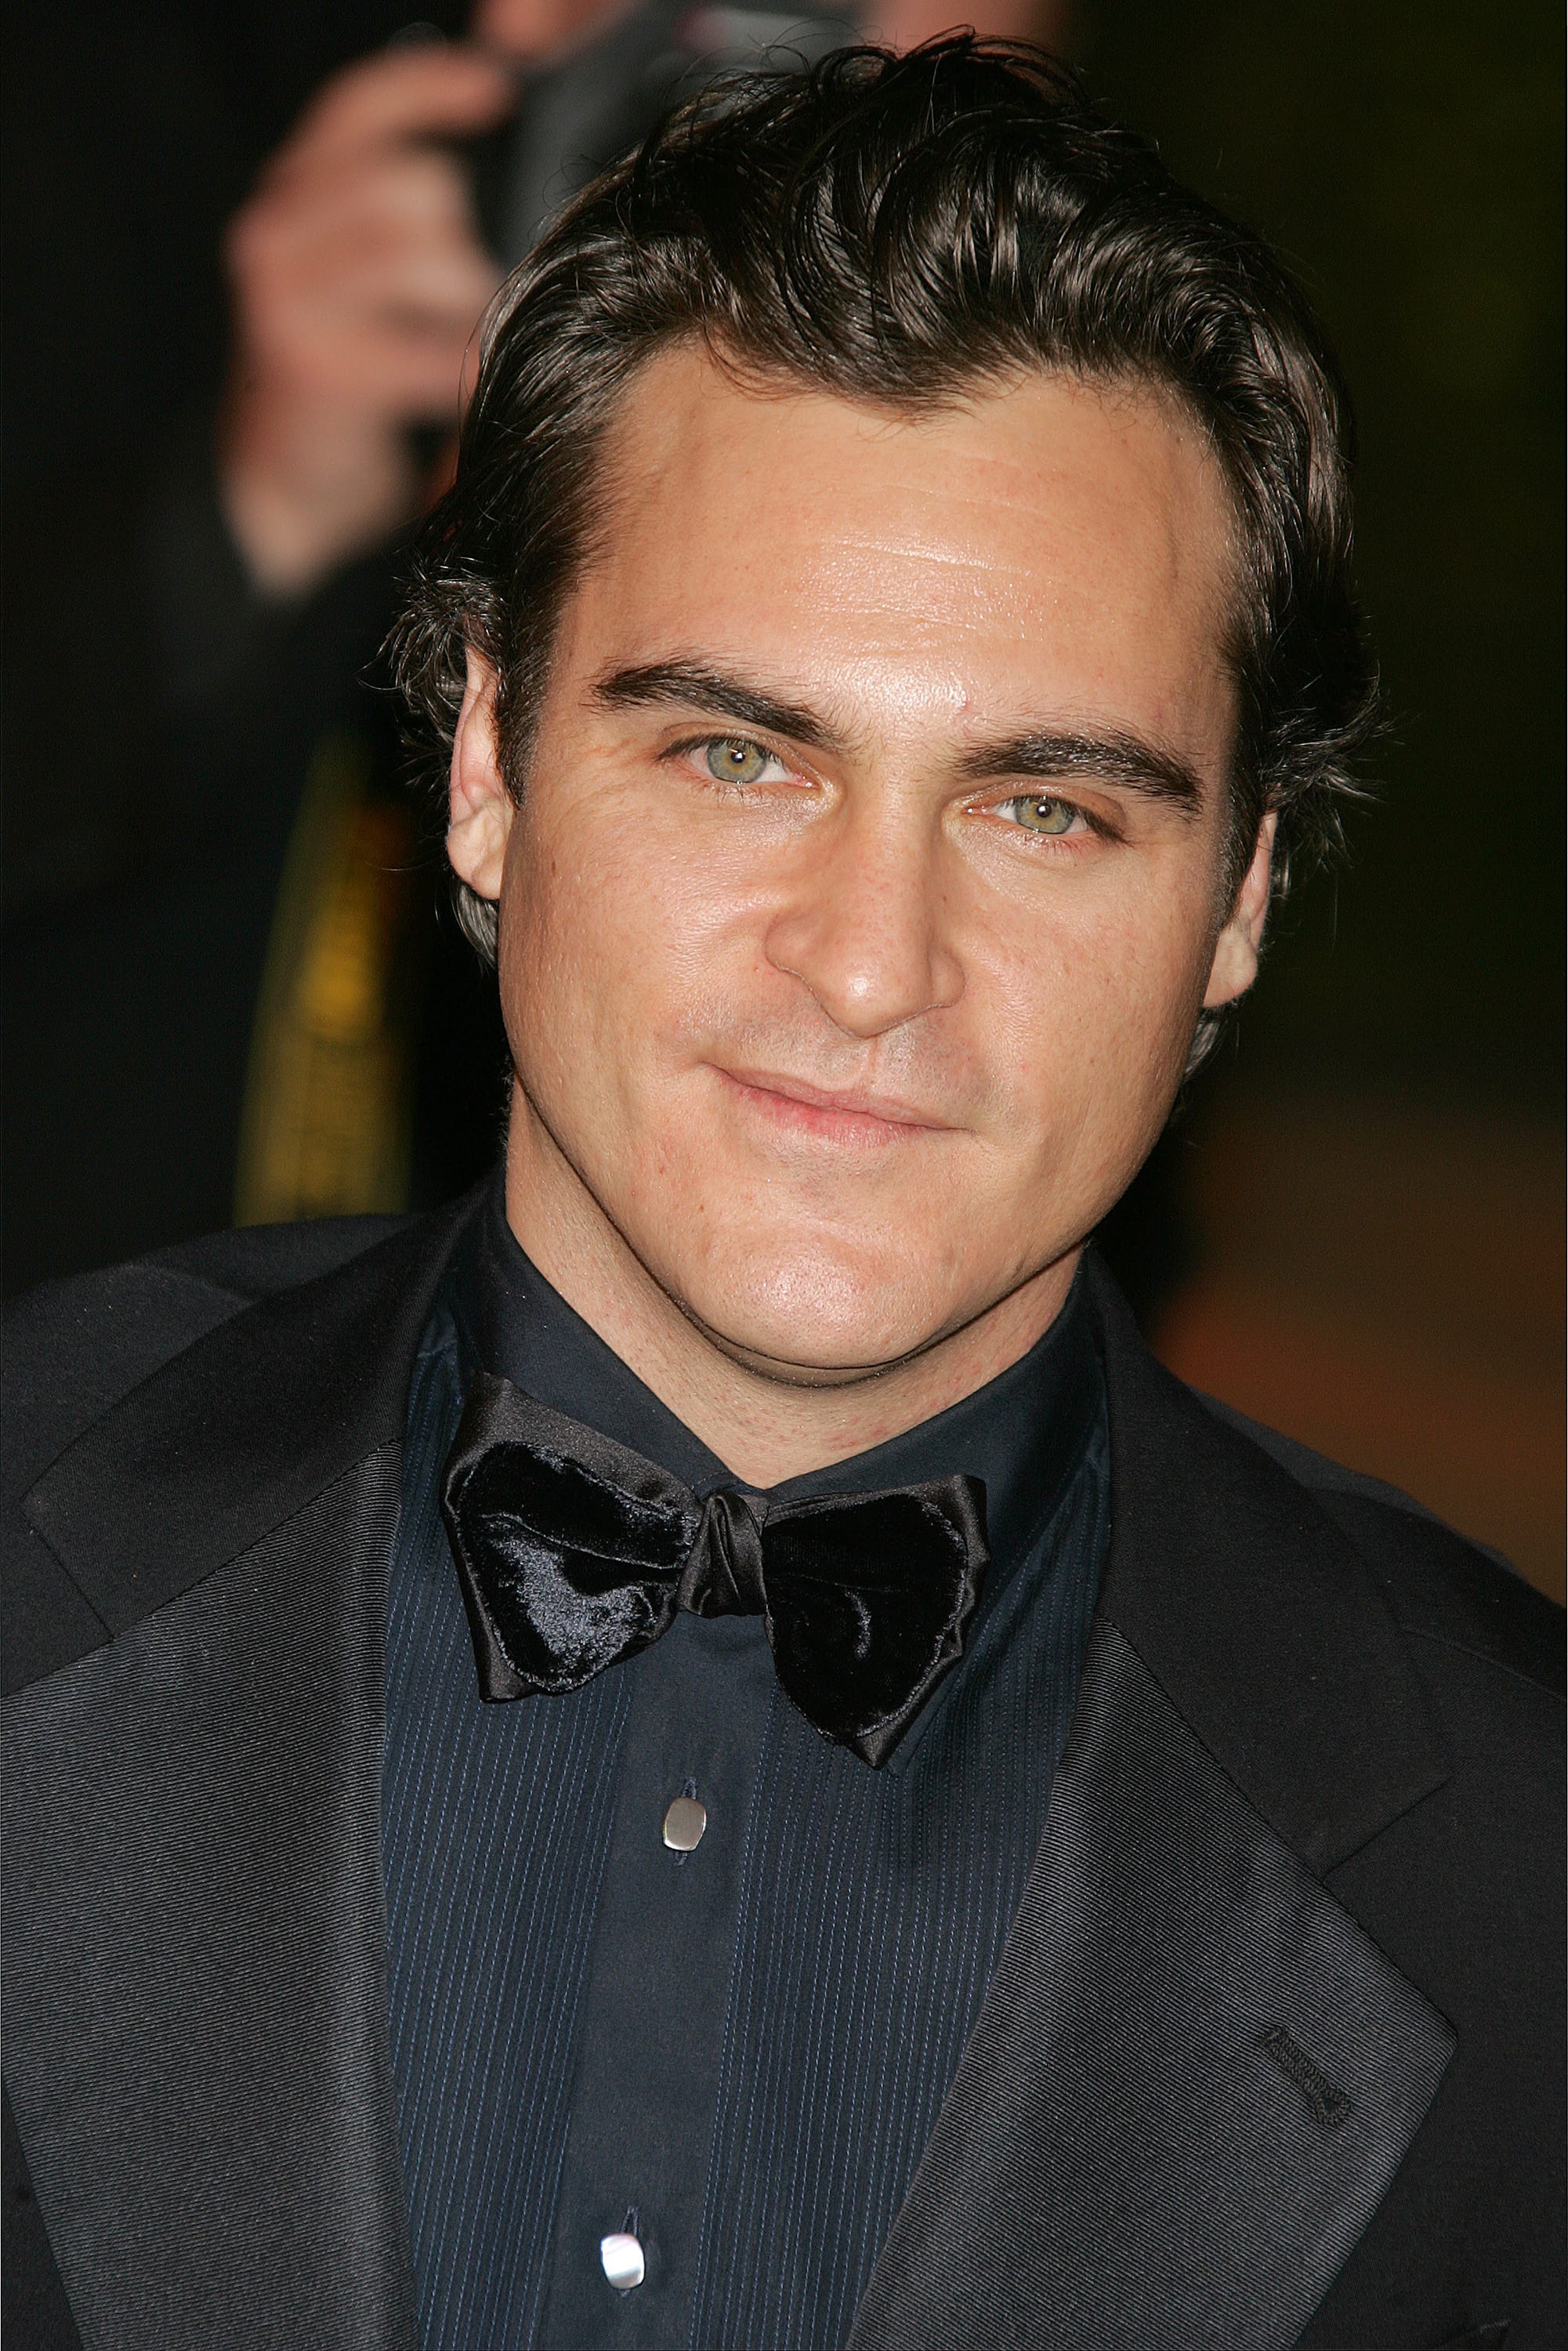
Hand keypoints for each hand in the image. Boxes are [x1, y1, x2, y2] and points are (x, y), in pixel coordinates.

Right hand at [221, 42, 512, 595]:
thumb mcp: (352, 282)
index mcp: (288, 201)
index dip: (428, 87)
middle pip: (412, 185)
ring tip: (447, 342)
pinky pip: (431, 351)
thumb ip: (391, 223)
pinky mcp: (316, 369)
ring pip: (425, 255)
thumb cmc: (340, 384)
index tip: (496, 93)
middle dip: (462, 240)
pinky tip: (455, 388)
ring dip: (466, 304)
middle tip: (455, 299)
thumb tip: (479, 185)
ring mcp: (288, 301)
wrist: (277, 492)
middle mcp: (274, 235)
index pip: (356, 109)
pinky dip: (460, 371)